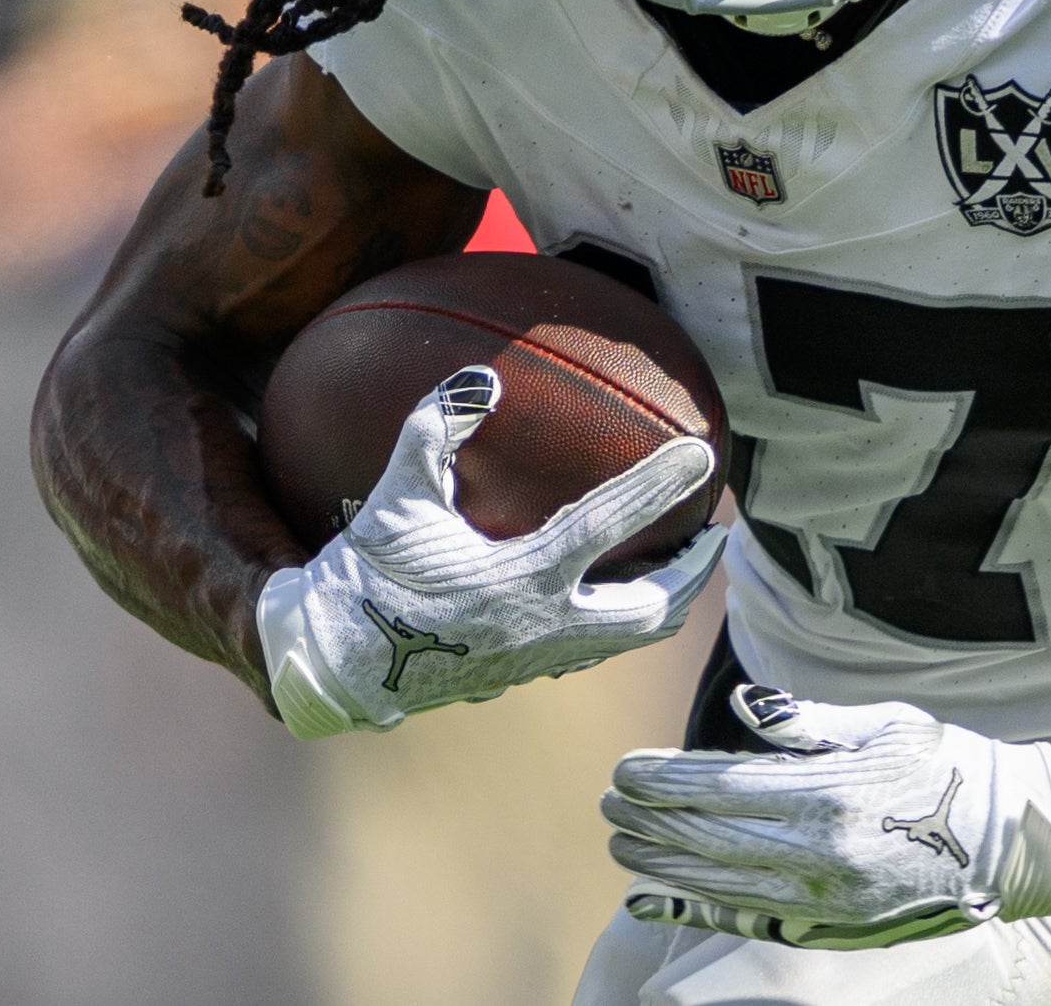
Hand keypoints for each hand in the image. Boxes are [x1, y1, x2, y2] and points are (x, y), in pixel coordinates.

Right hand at [255, 366, 723, 737]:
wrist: (332, 664)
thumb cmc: (364, 575)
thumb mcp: (394, 498)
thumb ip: (434, 430)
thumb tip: (479, 376)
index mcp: (523, 578)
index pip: (611, 524)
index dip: (659, 484)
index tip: (704, 454)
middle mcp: (545, 626)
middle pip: (652, 606)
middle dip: (694, 571)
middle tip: (718, 534)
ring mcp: (539, 658)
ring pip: (627, 636)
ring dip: (665, 600)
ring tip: (686, 569)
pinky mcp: (523, 674)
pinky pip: (592, 647)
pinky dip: (618, 619)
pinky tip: (615, 595)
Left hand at [605, 684, 1050, 949]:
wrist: (1007, 837)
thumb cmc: (946, 766)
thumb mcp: (885, 725)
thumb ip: (808, 723)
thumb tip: (744, 708)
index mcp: (831, 794)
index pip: (720, 788)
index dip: (666, 779)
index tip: (626, 767)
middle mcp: (819, 853)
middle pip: (708, 838)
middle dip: (651, 818)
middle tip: (609, 800)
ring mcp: (822, 897)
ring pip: (718, 883)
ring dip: (661, 863)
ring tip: (622, 842)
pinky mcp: (829, 925)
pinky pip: (745, 919)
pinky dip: (692, 912)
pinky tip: (653, 903)